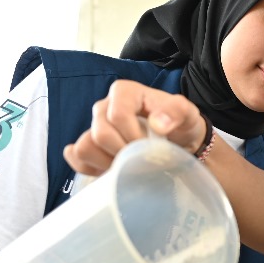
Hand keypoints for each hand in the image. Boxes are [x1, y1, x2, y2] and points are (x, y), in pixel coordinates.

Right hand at [63, 80, 207, 175]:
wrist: (177, 142)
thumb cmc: (180, 124)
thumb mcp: (187, 113)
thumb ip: (176, 112)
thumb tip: (158, 124)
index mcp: (124, 92)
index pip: (117, 115)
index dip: (133, 137)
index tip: (149, 147)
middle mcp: (104, 107)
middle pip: (100, 134)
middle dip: (122, 152)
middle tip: (140, 159)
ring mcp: (94, 126)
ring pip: (85, 147)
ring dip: (107, 162)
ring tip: (128, 164)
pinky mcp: (90, 145)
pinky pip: (77, 157)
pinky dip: (91, 168)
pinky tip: (110, 170)